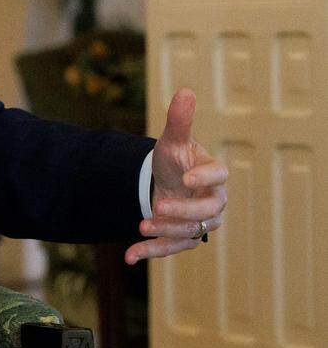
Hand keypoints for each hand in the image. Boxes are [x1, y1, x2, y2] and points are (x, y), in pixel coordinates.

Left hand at [125, 88, 227, 264]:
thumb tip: (185, 91)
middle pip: (207, 211)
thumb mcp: (172, 140)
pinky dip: (150, 252)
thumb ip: (179, 120)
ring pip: (189, 233)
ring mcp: (199, 223)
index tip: (187, 178)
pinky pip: (171, 248)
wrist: (166, 182)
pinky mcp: (183, 239)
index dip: (205, 176)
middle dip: (184, 212)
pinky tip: (129, 256)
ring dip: (165, 232)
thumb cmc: (175, 159)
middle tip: (158, 206)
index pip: (218, 174)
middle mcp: (212, 201)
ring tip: (140, 227)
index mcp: (213, 174)